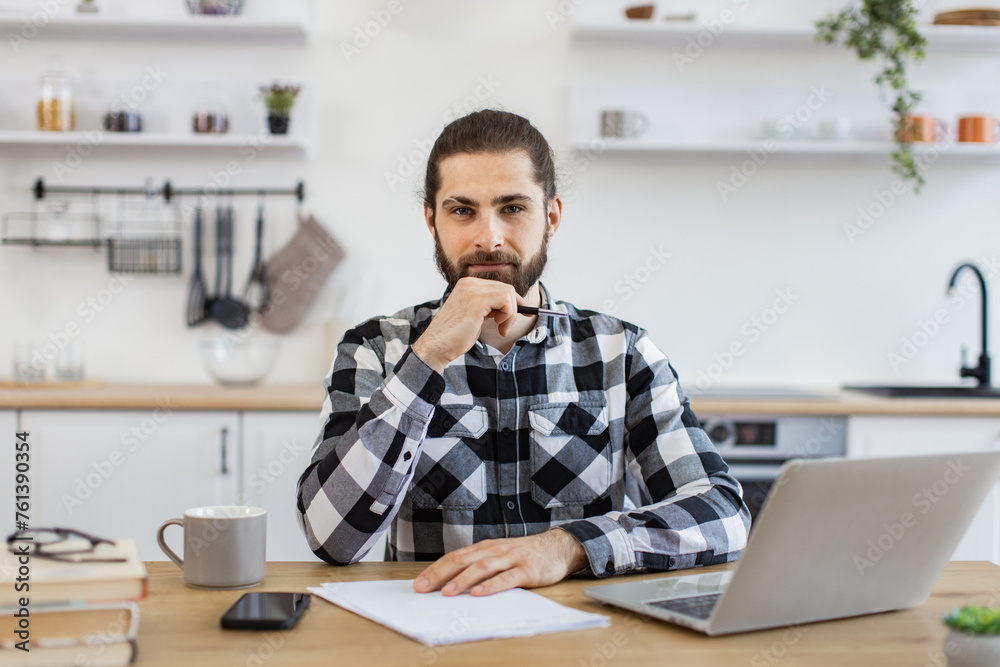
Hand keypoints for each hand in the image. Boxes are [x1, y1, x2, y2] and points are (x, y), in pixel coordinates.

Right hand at [412, 277, 523, 372]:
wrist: (437, 346)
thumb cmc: (455, 336)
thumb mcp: (475, 316)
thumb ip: (490, 307)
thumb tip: (515, 305)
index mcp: (468, 285)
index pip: (500, 287)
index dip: (514, 301)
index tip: (524, 312)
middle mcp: (470, 283)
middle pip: (507, 288)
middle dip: (514, 309)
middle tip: (505, 327)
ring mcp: (472, 290)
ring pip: (509, 293)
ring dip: (511, 314)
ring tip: (501, 329)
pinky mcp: (477, 300)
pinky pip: (506, 301)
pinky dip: (509, 316)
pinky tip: (498, 327)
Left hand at [413, 528, 588, 596]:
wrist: (558, 547)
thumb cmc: (524, 555)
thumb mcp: (498, 556)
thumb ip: (479, 566)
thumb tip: (451, 583)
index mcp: (485, 548)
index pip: (454, 558)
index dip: (435, 570)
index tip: (418, 584)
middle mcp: (494, 550)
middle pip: (463, 561)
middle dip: (440, 575)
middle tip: (423, 588)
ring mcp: (510, 559)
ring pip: (482, 568)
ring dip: (463, 580)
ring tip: (448, 592)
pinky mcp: (526, 570)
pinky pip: (507, 578)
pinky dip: (492, 585)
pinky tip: (480, 593)